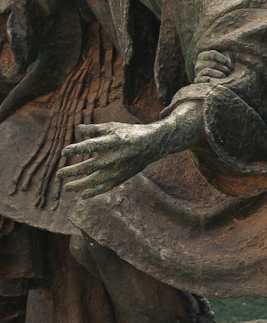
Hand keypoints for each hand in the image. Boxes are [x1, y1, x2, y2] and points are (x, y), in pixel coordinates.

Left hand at [59, 120, 182, 197]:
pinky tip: (83, 195)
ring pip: (96, 180)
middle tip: (59, 174)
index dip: (77, 149)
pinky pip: (106, 187)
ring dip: (80, 185)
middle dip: (73, 171)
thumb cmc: (129, 133)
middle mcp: (116, 156)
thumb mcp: (113, 127)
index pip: (92, 145)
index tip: (63, 152)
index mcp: (113, 141)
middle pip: (91, 166)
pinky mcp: (123, 177)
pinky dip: (95, 192)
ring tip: (66, 187)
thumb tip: (78, 129)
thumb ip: (95, 129)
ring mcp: (119, 169)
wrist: (152, 144)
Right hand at [194, 49, 231, 80]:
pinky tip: (213, 80)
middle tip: (228, 72)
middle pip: (213, 64)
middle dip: (223, 69)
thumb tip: (232, 59)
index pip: (213, 54)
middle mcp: (198, 63)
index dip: (223, 59)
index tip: (228, 63)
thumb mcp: (223, 60)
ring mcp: (197, 72)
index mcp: (203, 55)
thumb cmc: (220, 68)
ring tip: (224, 77)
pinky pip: (202, 79)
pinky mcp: (197, 81)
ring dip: (219, 75)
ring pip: (207, 70)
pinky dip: (208, 80)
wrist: (212, 82)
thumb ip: (227, 56)